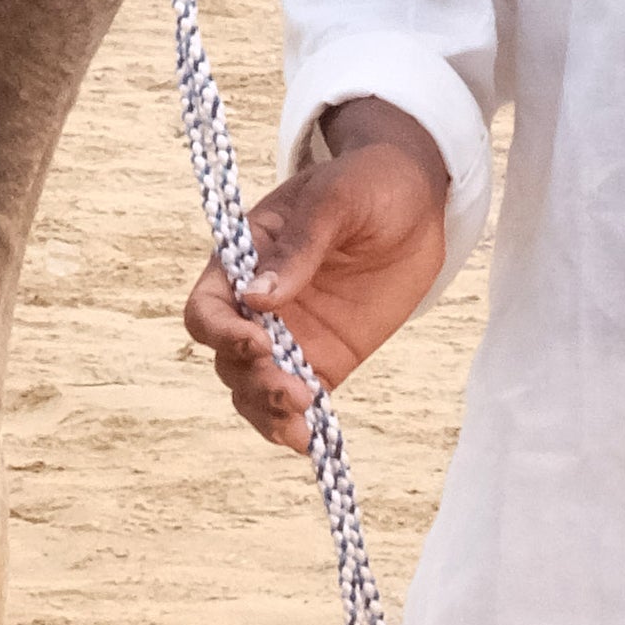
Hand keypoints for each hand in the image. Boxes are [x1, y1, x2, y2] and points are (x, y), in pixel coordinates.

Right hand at [185, 103, 449, 451]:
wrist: (417, 199)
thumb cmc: (368, 183)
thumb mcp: (336, 200)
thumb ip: (299, 248)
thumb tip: (257, 298)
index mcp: (242, 259)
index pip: (207, 308)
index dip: (222, 332)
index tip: (260, 341)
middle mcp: (257, 305)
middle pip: (226, 359)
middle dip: (252, 380)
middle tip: (294, 390)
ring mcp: (290, 336)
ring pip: (253, 389)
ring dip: (267, 412)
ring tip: (301, 421)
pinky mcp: (325, 359)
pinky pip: (297, 400)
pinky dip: (295, 425)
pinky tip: (310, 441)